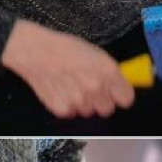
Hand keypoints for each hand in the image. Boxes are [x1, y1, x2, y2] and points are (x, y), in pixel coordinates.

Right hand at [2, 20, 134, 118]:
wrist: (35, 52)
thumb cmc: (64, 48)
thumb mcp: (95, 53)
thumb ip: (110, 71)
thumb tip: (121, 84)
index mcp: (108, 72)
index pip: (126, 99)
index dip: (120, 95)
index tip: (115, 93)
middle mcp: (96, 89)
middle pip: (107, 109)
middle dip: (101, 100)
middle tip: (90, 88)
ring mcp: (80, 101)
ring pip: (89, 112)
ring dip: (84, 103)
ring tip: (72, 86)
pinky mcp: (63, 110)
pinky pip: (73, 113)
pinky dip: (68, 105)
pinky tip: (61, 90)